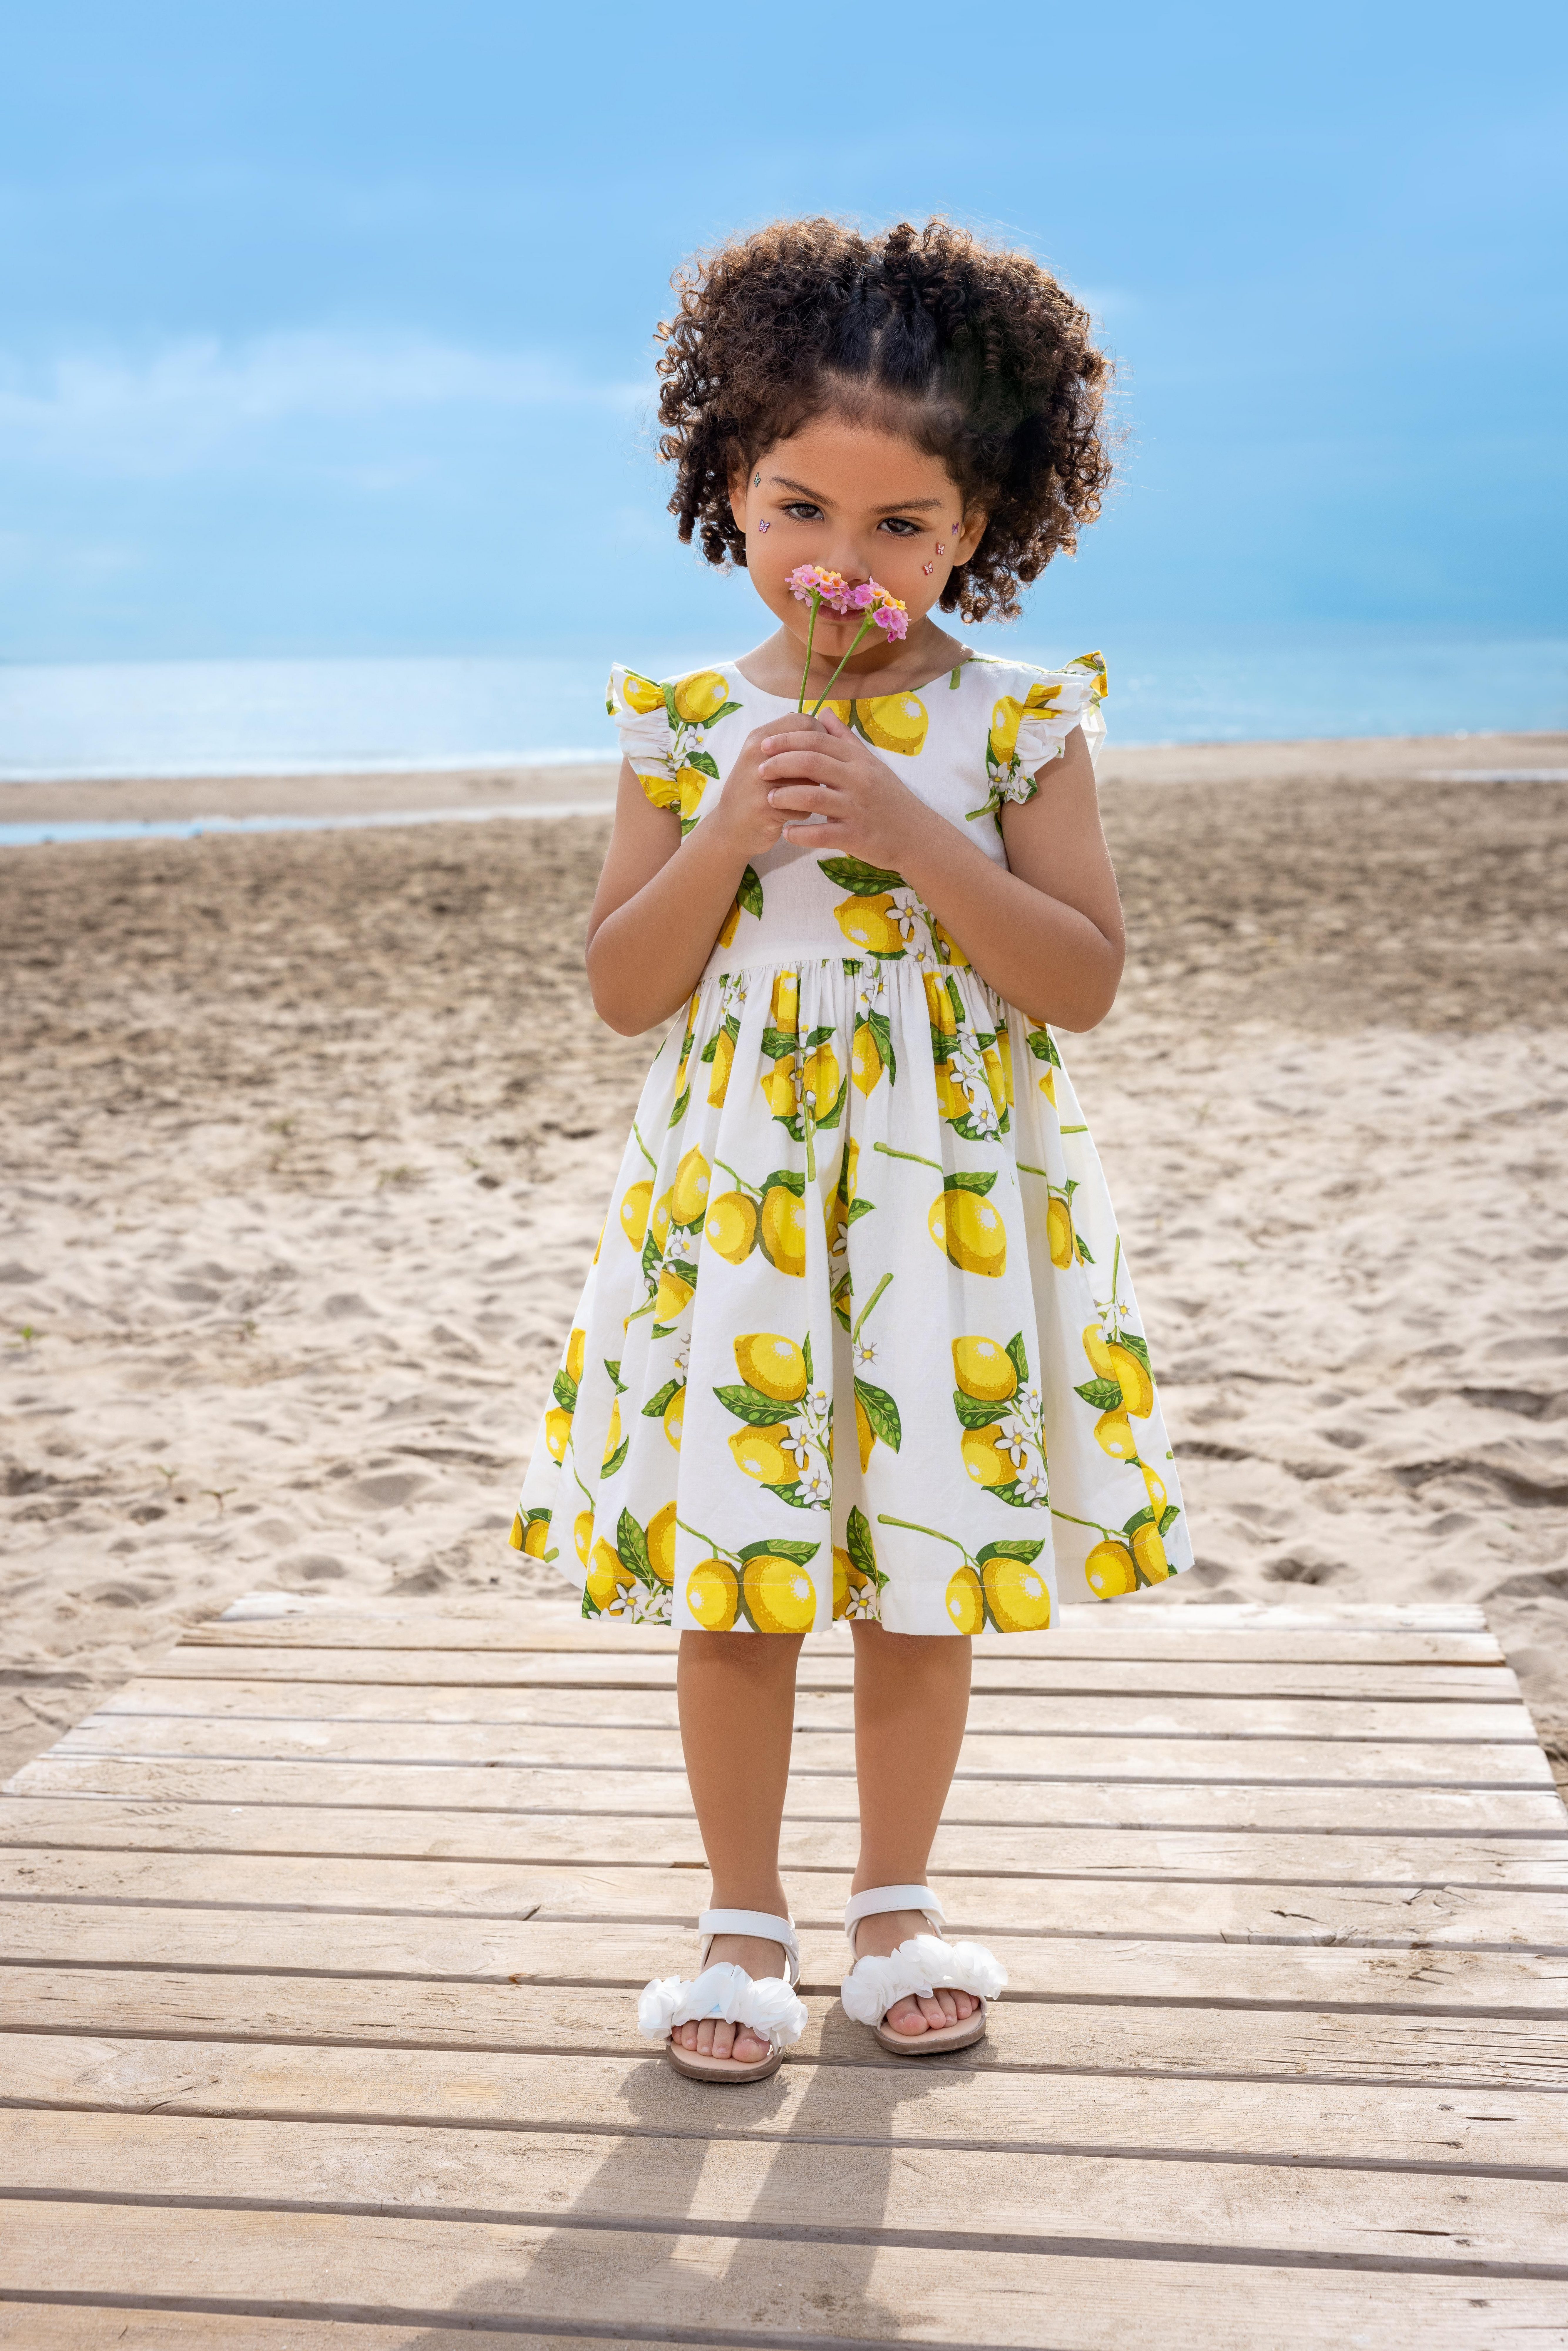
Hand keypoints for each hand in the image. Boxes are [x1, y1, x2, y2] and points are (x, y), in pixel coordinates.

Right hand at [706, 719, 810, 860]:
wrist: (729, 829)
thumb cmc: (753, 791)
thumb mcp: (763, 758)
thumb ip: (788, 741)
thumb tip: (822, 721)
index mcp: (759, 738)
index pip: (803, 722)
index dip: (822, 735)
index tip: (825, 751)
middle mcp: (758, 754)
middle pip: (810, 749)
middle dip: (821, 764)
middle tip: (818, 777)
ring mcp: (760, 781)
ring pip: (810, 779)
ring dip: (814, 789)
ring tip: (804, 796)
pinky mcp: (766, 807)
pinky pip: (804, 806)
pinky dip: (804, 812)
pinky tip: (793, 814)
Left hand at [759, 710, 935, 871]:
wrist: (918, 836)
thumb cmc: (891, 799)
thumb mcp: (872, 764)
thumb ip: (846, 739)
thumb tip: (824, 712)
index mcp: (859, 760)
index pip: (818, 740)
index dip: (788, 740)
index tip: (765, 744)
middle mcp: (858, 780)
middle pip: (811, 763)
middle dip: (780, 764)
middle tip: (760, 769)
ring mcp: (857, 808)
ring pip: (813, 796)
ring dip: (785, 797)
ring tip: (769, 799)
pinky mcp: (856, 836)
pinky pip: (821, 834)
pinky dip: (800, 834)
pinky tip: (786, 833)